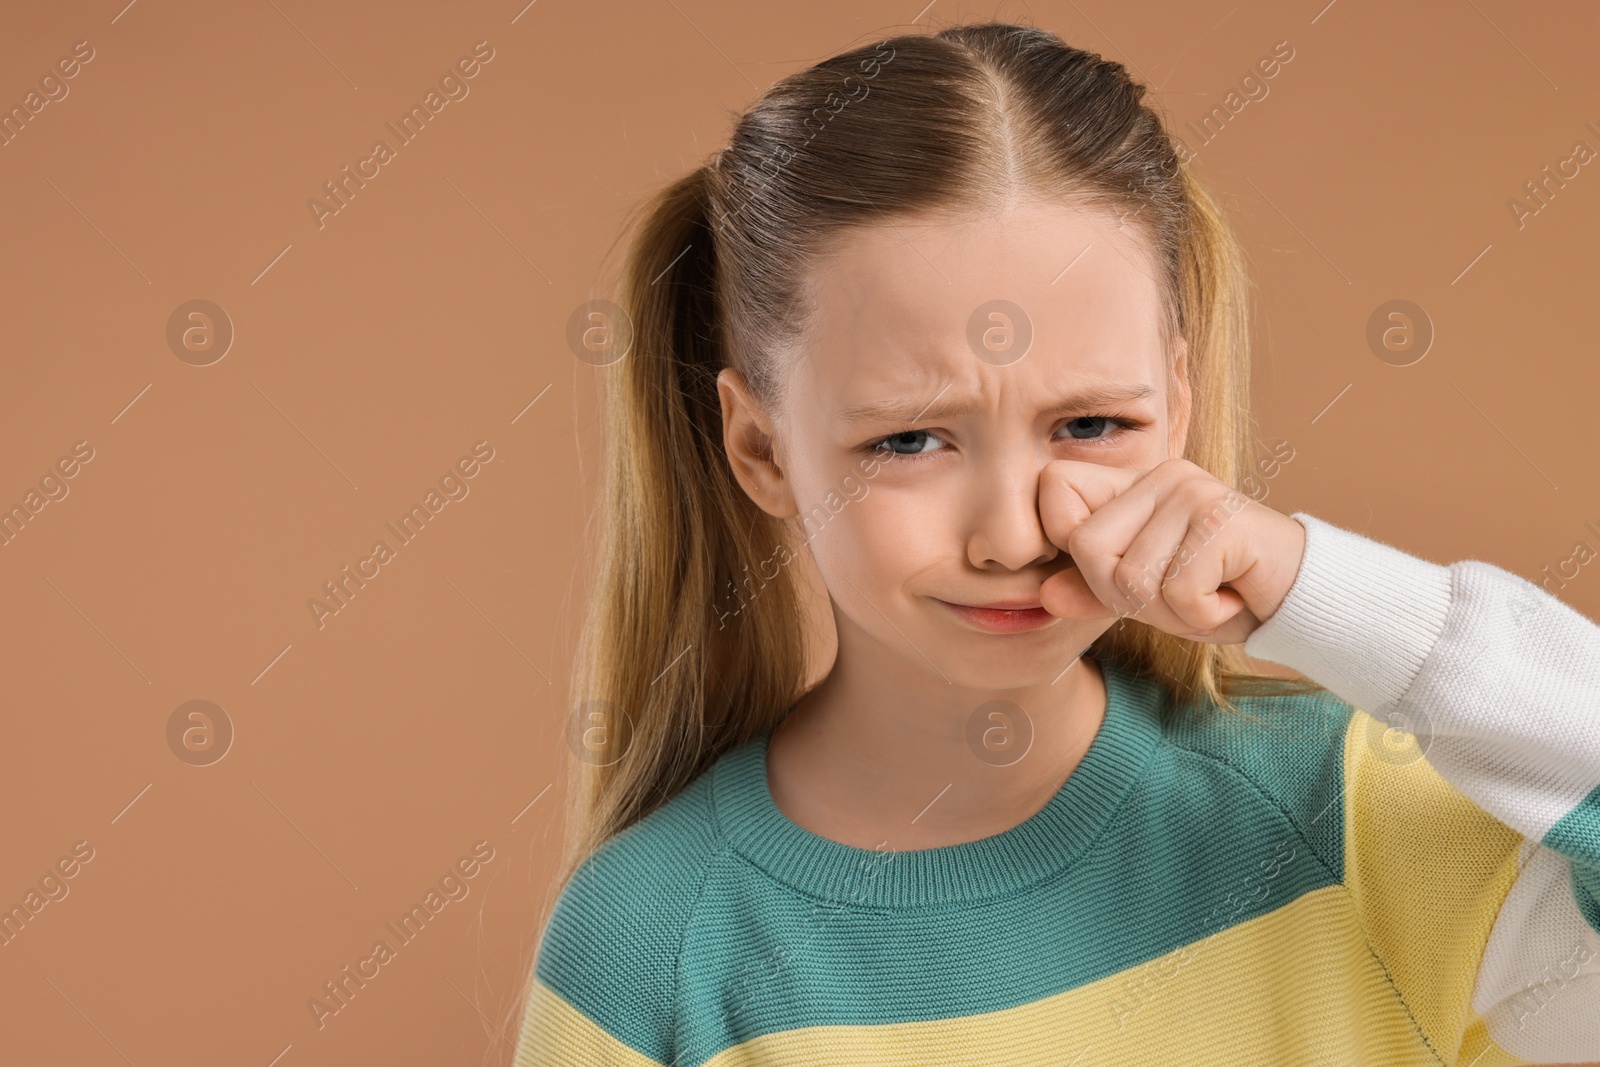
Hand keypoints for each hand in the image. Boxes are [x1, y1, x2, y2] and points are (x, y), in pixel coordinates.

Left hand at [1036, 457, 1306, 644]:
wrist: (1299, 601)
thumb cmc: (1220, 593)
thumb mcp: (1146, 597)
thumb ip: (1093, 591)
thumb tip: (1044, 596)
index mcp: (1134, 486)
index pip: (1055, 486)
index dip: (1066, 539)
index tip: (1113, 570)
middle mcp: (1161, 478)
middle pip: (1087, 547)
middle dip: (1125, 594)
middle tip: (1175, 593)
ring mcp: (1193, 493)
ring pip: (1132, 577)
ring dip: (1169, 610)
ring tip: (1208, 594)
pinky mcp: (1224, 522)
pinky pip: (1178, 591)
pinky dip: (1203, 615)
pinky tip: (1230, 597)